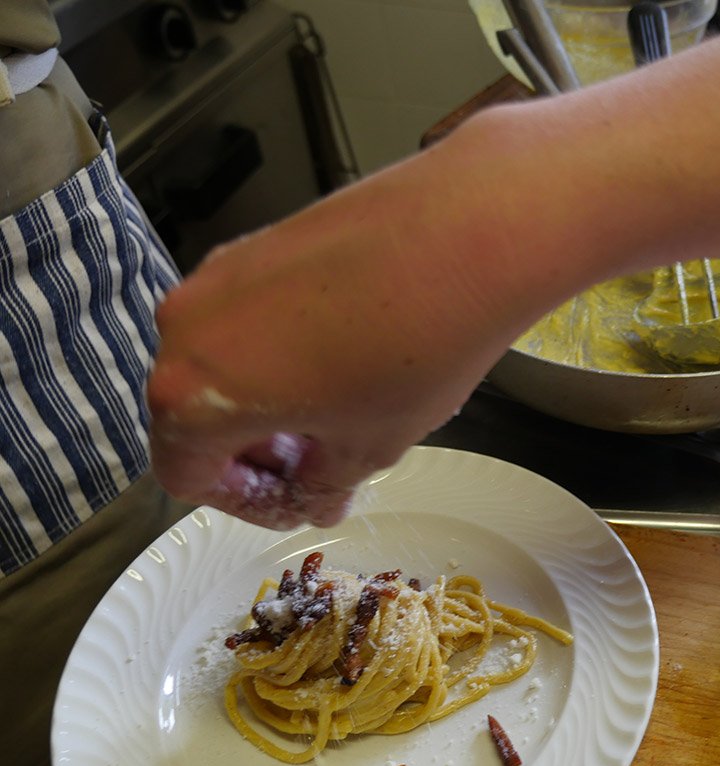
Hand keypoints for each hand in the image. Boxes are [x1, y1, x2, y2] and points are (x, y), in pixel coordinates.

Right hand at [146, 150, 528, 529]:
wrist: (464, 238)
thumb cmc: (414, 348)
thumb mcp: (368, 447)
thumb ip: (322, 482)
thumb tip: (313, 495)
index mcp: (191, 393)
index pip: (187, 474)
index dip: (246, 503)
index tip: (295, 501)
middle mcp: (185, 326)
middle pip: (195, 413)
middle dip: (257, 452)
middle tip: (321, 466)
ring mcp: (219, 274)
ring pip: (222, 361)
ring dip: (268, 401)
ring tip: (342, 412)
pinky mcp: (258, 242)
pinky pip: (249, 315)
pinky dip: (279, 351)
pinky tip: (348, 358)